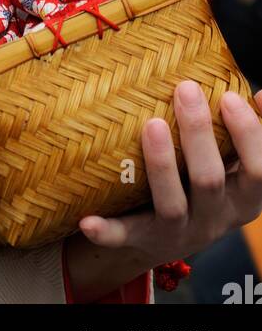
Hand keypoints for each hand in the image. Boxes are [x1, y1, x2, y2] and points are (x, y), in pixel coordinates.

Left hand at [76, 80, 261, 267]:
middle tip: (185, 90)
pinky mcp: (143, 241)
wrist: (167, 235)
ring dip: (162, 166)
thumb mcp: (234, 166)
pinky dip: (107, 231)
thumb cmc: (203, 182)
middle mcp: (214, 219)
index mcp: (242, 199)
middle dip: (199, 134)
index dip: (249, 135)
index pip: (258, 172)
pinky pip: (124, 237)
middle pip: (210, 181)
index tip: (229, 96)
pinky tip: (87, 221)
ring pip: (172, 205)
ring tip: (152, 124)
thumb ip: (248, 134)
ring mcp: (178, 233)